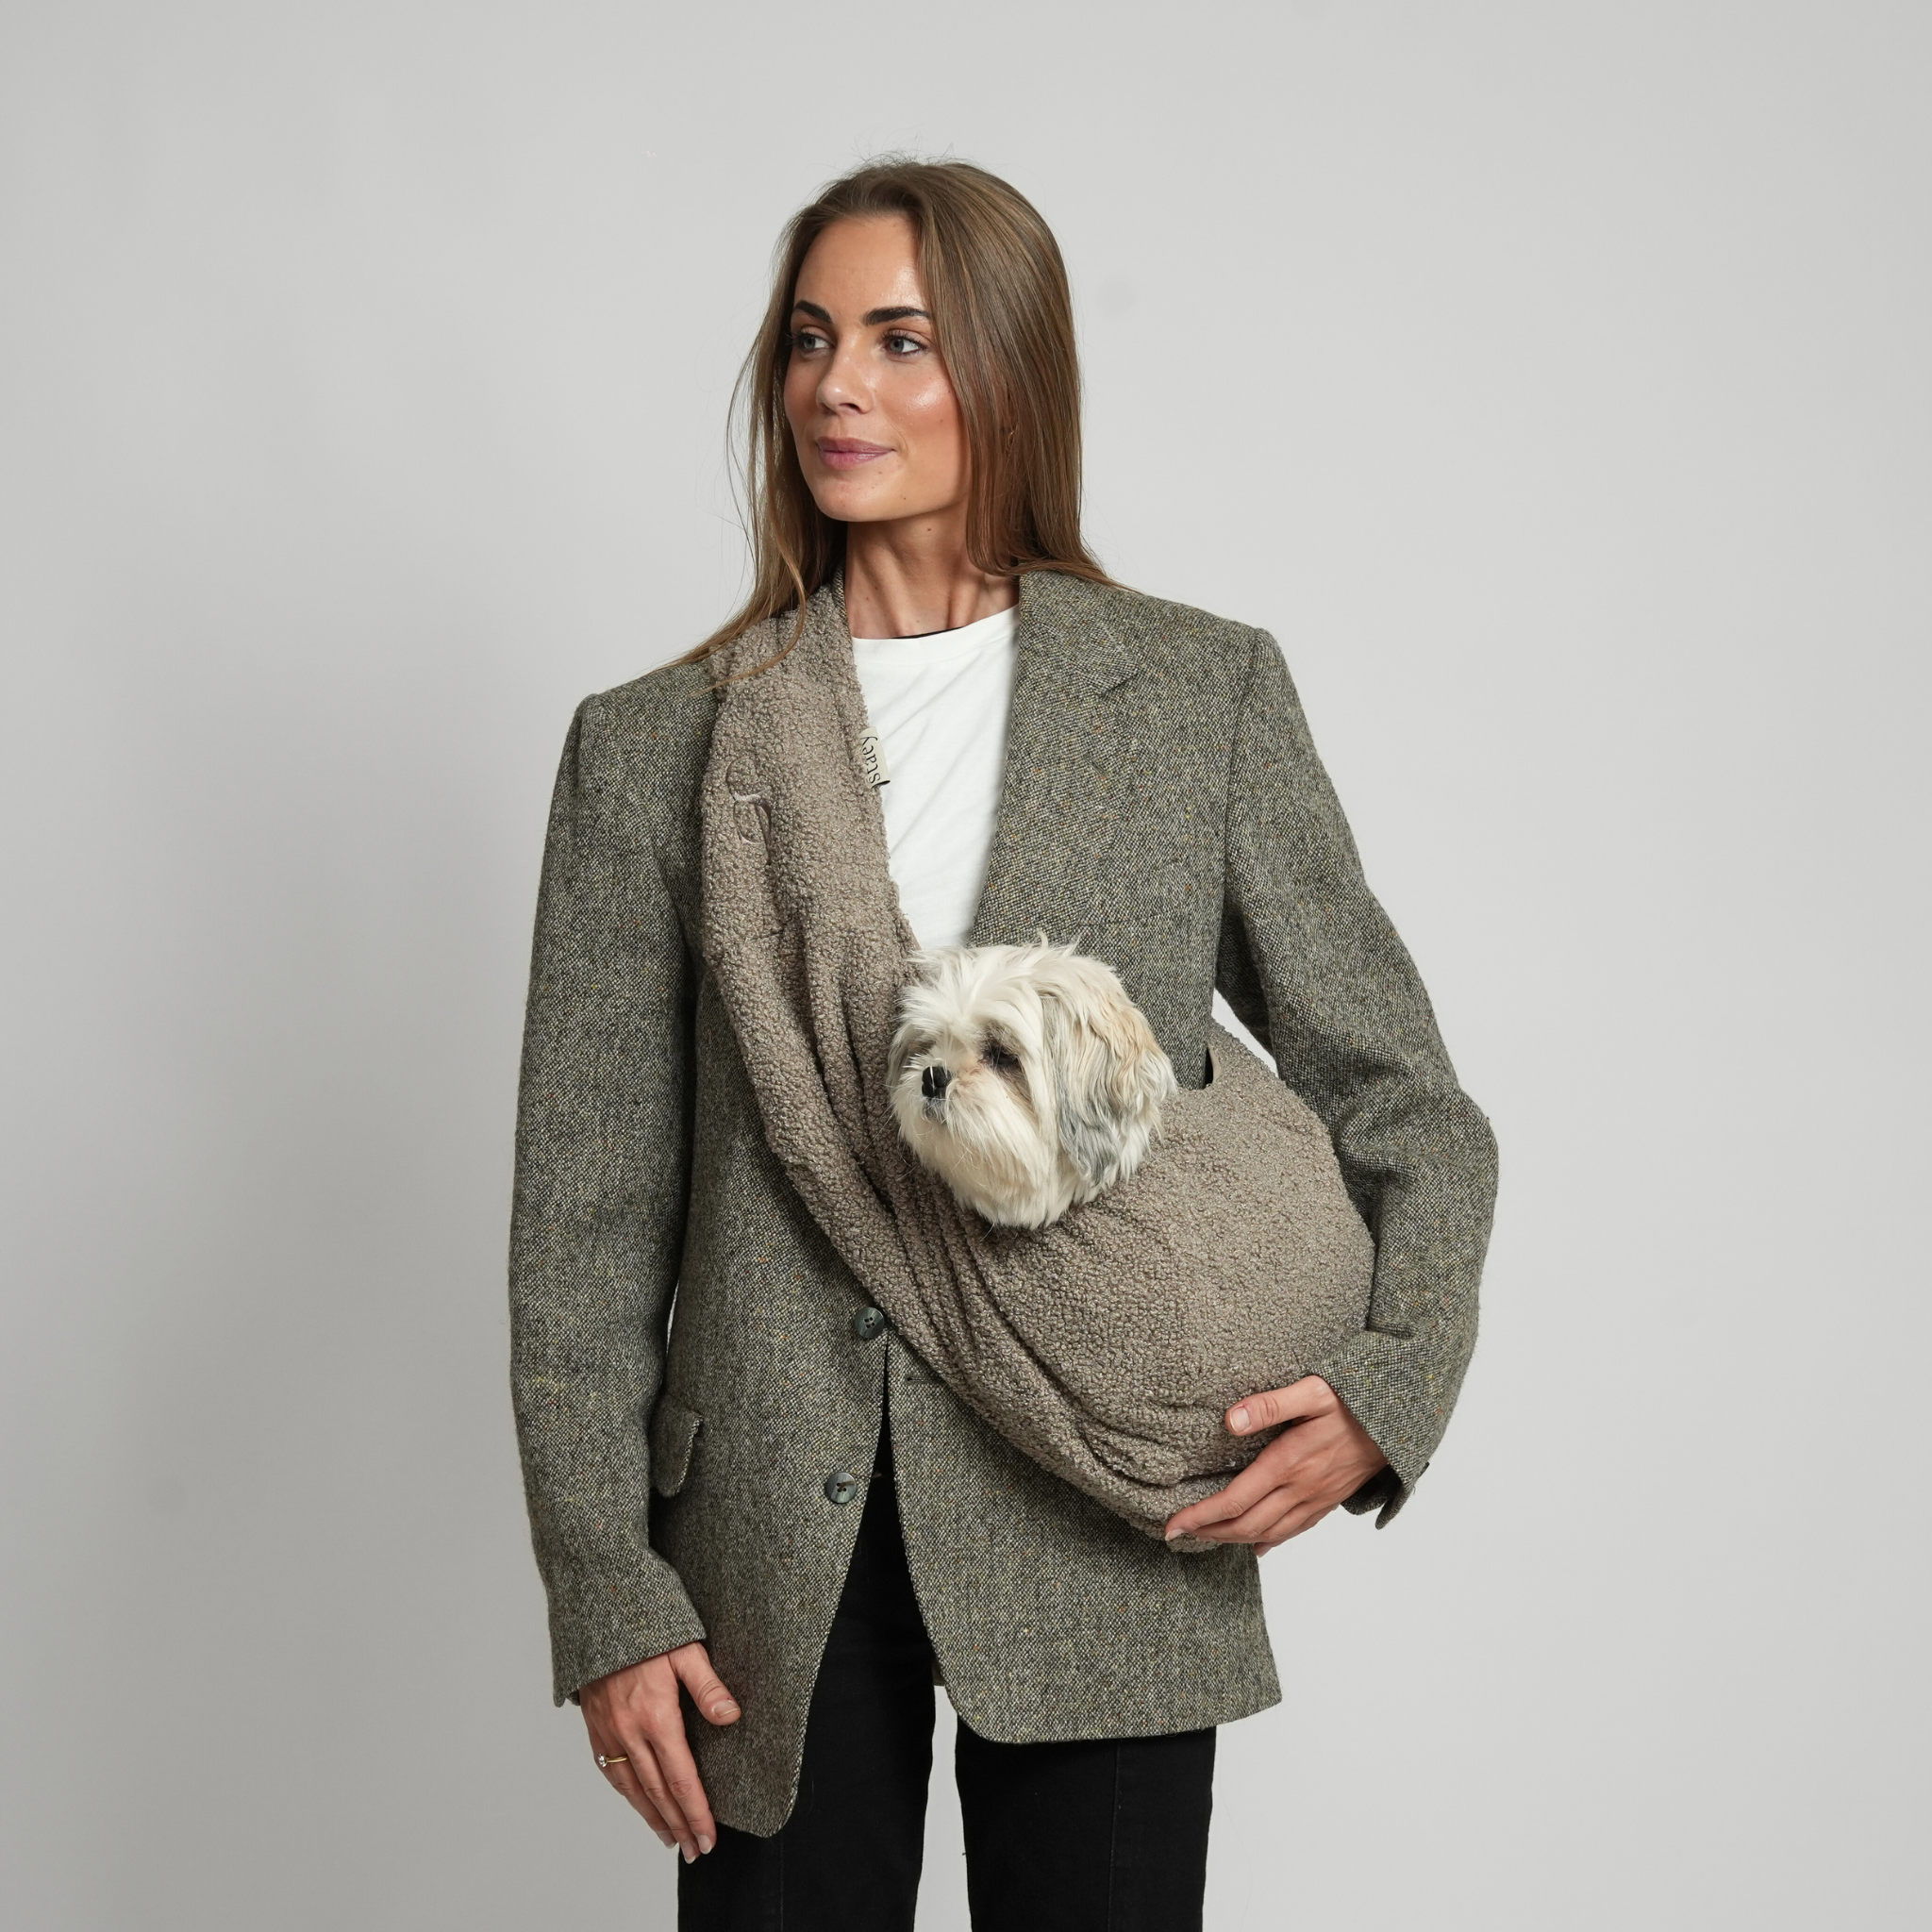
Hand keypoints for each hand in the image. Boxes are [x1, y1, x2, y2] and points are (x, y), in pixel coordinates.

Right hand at [580, 1641, 740, 1860]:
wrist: (598, 1612)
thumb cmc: (648, 1629)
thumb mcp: (686, 1650)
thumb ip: (708, 1687)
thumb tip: (732, 1717)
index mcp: (655, 1716)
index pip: (681, 1779)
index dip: (697, 1813)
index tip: (709, 1837)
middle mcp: (629, 1732)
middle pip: (658, 1792)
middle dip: (680, 1826)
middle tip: (696, 1851)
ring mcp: (608, 1732)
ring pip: (632, 1788)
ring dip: (652, 1818)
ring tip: (670, 1840)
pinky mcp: (595, 1727)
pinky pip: (610, 1772)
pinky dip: (627, 1795)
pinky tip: (639, 1804)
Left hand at [1164, 1375, 1387, 1553]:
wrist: (1400, 1423)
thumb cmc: (1354, 1401)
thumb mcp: (1313, 1391)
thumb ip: (1271, 1404)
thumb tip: (1230, 1421)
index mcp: (1289, 1463)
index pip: (1235, 1500)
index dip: (1200, 1515)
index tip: (1172, 1524)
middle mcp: (1300, 1489)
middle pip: (1246, 1524)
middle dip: (1209, 1532)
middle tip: (1179, 1533)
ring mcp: (1316, 1499)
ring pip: (1269, 1532)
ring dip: (1234, 1539)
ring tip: (1207, 1536)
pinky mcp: (1329, 1501)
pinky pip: (1296, 1530)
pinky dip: (1272, 1541)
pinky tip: (1259, 1545)